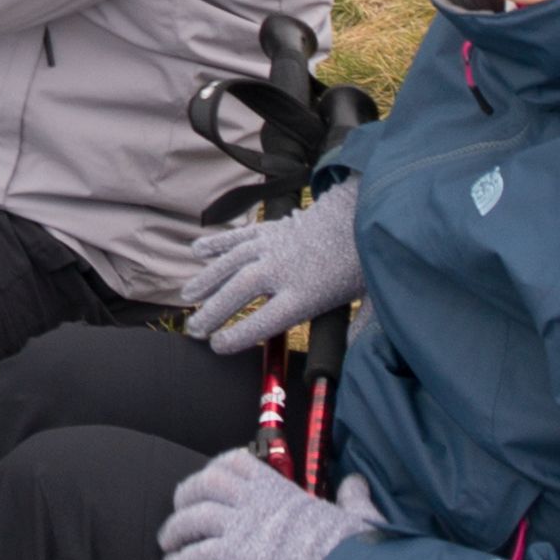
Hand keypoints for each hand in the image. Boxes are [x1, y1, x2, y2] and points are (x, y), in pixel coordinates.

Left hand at [155, 445, 380, 559]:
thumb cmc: (357, 546)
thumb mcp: (356, 512)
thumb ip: (353, 496)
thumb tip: (357, 483)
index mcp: (281, 489)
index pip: (237, 462)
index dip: (216, 468)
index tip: (209, 478)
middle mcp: (256, 501)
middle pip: (205, 484)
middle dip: (186, 494)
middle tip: (180, 511)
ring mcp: (244, 526)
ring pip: (193, 518)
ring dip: (174, 530)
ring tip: (168, 545)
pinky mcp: (237, 556)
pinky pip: (196, 555)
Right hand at [183, 185, 362, 352]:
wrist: (361, 209)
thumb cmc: (364, 259)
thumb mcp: (372, 298)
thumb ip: (362, 329)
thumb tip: (355, 350)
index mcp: (307, 294)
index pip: (265, 321)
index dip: (238, 335)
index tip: (218, 345)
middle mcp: (283, 269)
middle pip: (240, 291)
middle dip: (213, 311)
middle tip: (194, 328)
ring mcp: (274, 246)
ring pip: (232, 263)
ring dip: (207, 279)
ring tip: (188, 295)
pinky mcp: (272, 228)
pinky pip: (239, 237)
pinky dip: (217, 243)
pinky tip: (198, 251)